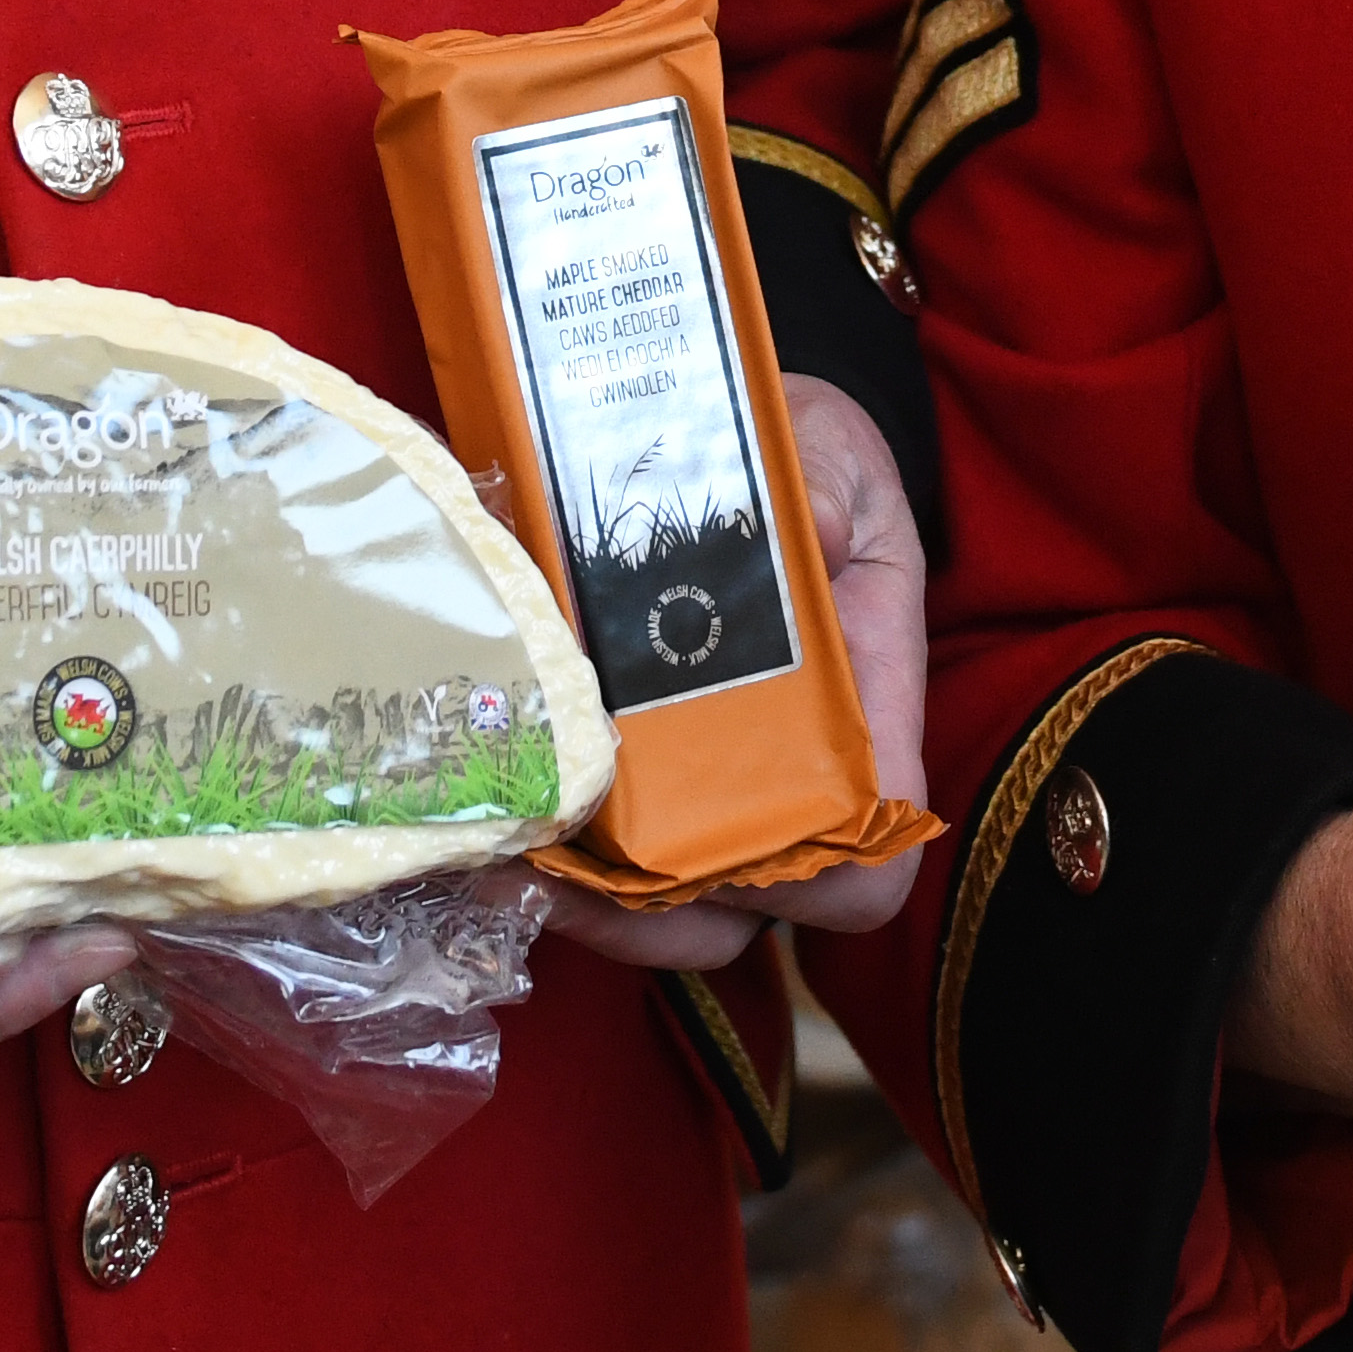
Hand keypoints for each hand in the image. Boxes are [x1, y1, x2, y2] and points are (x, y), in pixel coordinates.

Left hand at [532, 379, 942, 973]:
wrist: (723, 436)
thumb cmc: (797, 456)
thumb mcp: (827, 451)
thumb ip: (827, 485)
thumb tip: (823, 532)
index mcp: (864, 712)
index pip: (871, 856)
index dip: (817, 882)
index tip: (729, 847)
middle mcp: (786, 774)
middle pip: (743, 912)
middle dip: (651, 915)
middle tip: (557, 871)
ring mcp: (705, 785)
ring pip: (655, 905)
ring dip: (578, 900)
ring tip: (493, 850)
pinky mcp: (629, 772)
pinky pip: (590, 856)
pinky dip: (539, 857)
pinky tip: (481, 817)